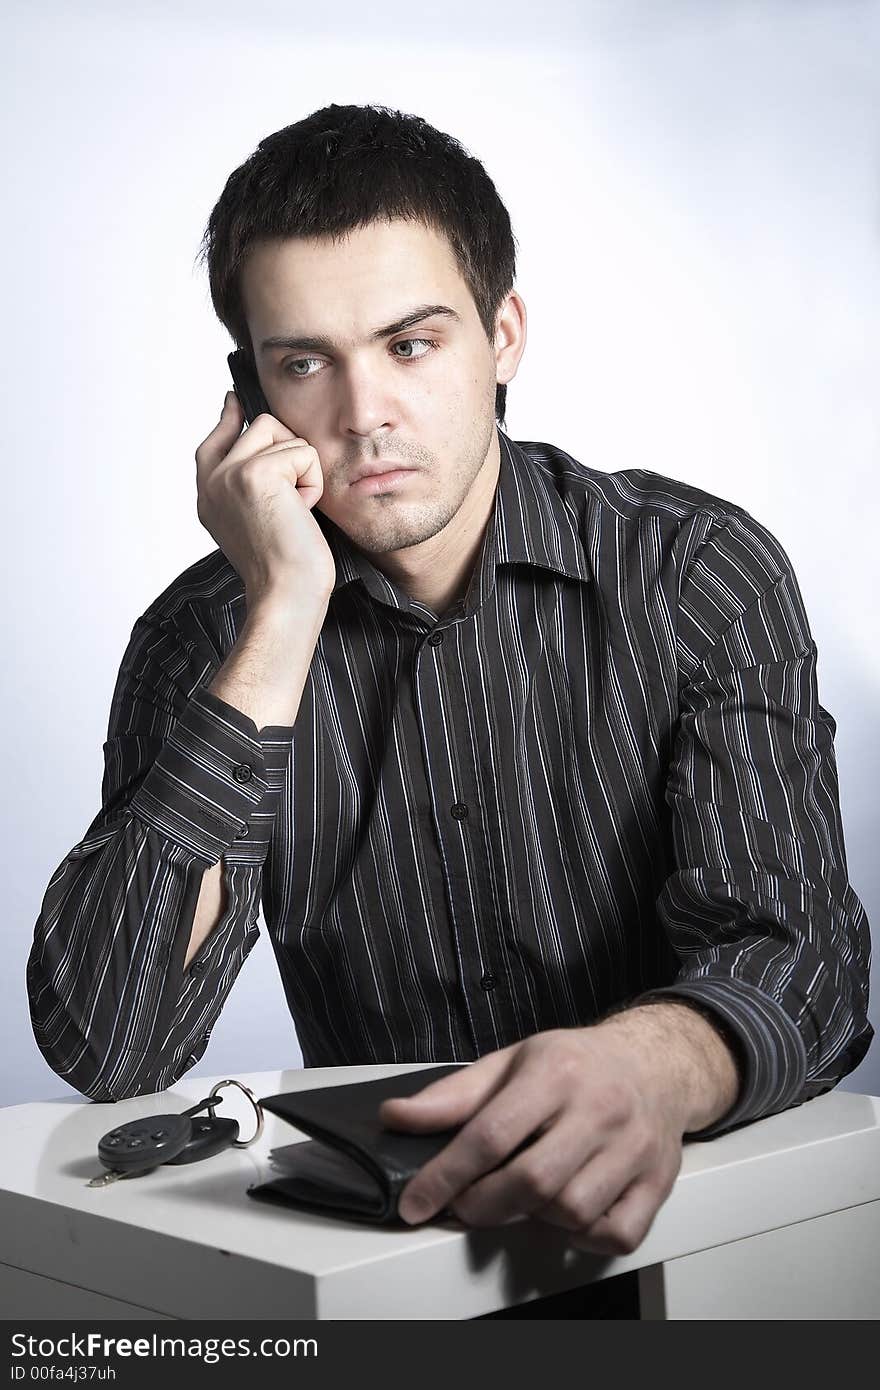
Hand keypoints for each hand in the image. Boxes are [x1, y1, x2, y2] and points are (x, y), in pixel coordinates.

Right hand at [195, 391, 335, 605]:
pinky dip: (312, 481)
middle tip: (294, 498)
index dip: (230, 417)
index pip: (214, 440)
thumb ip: (249, 482)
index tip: (234, 400)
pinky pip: (301, 452)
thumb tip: (260, 442)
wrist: (286, 594)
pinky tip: (302, 511)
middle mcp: (212, 482)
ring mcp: (229, 474)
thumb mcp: (257, 519)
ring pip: (278, 431)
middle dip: (289, 452)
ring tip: (296, 507)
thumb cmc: (283, 567)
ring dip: (301, 467)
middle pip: (258, 425)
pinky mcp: (254, 473)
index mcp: (209, 495)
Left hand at [378, 1025, 688, 1255]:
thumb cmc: (574, 1064)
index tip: (415, 1202)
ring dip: (533, 1220)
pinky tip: (566, 1214)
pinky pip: (617, 1233)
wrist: (654, 1063)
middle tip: (466, 1204)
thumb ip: (453, 1095)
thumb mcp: (511, 1061)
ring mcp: (633, 1147)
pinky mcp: (658, 1180)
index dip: (445, 1175)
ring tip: (519, 1200)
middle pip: (532, 1182)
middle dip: (484, 1206)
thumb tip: (396, 1117)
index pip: (491, 1134)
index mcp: (556, 1072)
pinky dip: (584, 1237)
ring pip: (572, 1211)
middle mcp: (599, 1109)